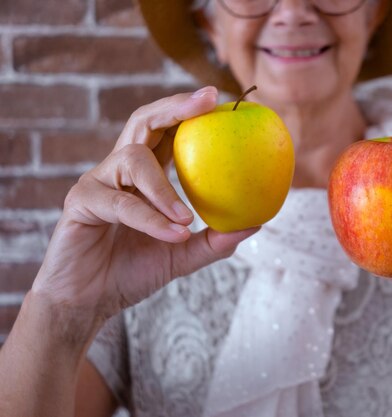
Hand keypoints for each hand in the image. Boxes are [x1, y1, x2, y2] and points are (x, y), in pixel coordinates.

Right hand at [31, 86, 257, 327]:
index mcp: (145, 174)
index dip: (190, 110)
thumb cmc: (133, 272)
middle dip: (175, 106)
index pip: (167, 130)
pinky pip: (120, 203)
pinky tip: (175, 233)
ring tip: (187, 218)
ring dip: (165, 188)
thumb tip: (256, 223)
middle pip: (144, 120)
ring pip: (133, 160)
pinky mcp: (80, 202)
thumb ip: (215, 240)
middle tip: (208, 101)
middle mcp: (120, 169)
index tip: (221, 99)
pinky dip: (151, 219)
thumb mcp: (182, 254)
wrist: (90, 302)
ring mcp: (98, 181)